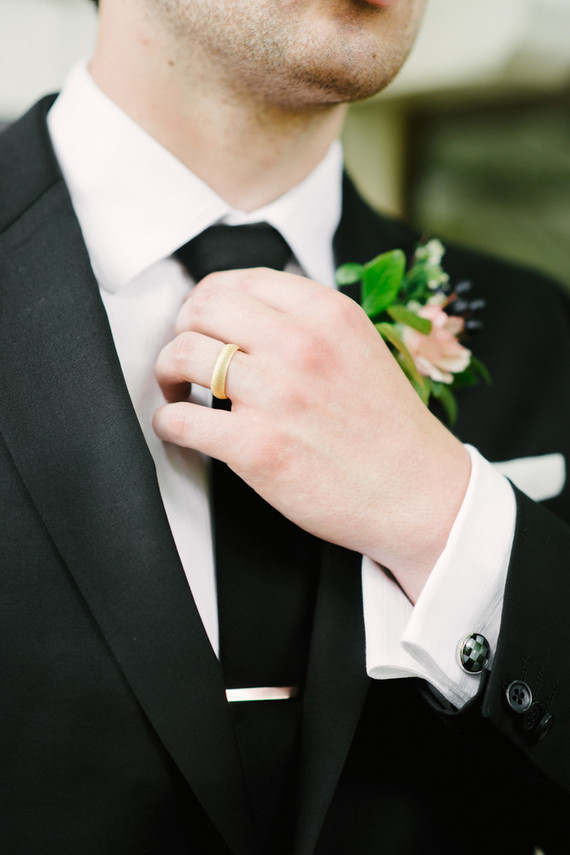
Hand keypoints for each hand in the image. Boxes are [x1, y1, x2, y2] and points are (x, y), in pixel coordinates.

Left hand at [153, 268, 469, 601]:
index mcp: (326, 313)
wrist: (419, 494)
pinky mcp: (257, 447)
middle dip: (182, 330)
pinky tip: (180, 428)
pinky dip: (167, 423)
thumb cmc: (387, 427)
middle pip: (202, 309)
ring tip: (176, 392)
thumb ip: (306, 323)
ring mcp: (277, 395)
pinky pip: (180, 420)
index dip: (207, 301)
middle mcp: (300, 345)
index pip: (238, 280)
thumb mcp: (358, 347)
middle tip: (185, 357)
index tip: (203, 323)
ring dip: (166, 373)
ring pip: (183, 355)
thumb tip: (241, 314)